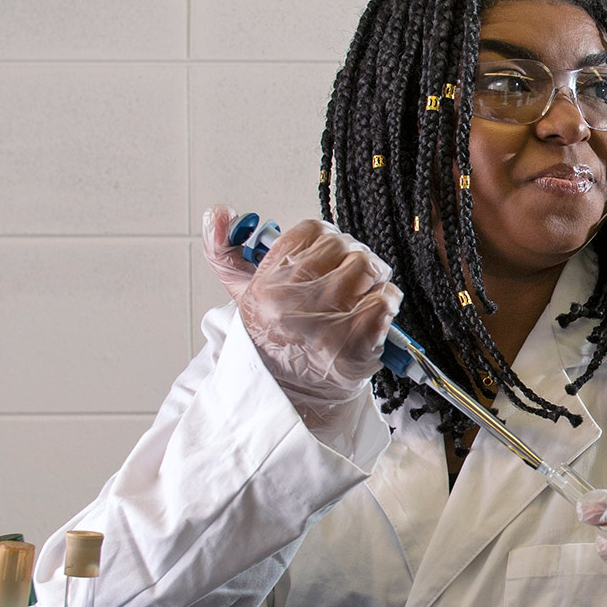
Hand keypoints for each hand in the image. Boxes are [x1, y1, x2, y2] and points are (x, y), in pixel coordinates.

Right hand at [201, 206, 400, 434]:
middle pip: (345, 247)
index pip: (313, 232)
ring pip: (368, 267)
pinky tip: (375, 314)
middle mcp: (293, 301)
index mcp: (267, 283)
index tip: (330, 258)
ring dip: (374, 279)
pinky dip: (388, 301)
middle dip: (354, 260)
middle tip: (353, 279)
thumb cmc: (273, 338)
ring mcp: (326, 322)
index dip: (329, 241)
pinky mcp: (356, 342)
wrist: (290, 395)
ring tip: (363, 295)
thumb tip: (219, 212)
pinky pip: (386, 299)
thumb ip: (224, 249)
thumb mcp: (241, 294)